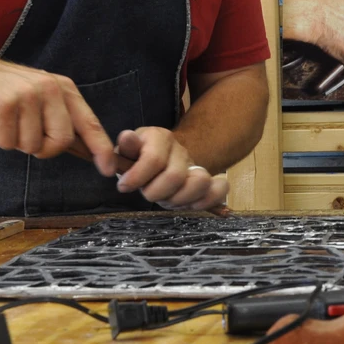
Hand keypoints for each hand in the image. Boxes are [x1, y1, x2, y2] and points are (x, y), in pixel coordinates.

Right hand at [0, 56, 116, 174]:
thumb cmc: (9, 90)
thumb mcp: (43, 95)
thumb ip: (62, 117)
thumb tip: (85, 149)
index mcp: (64, 89)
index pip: (89, 123)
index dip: (101, 148)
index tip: (109, 168)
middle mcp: (50, 90)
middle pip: (61, 141)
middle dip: (44, 148)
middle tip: (26, 133)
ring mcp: (27, 97)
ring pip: (31, 146)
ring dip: (16, 141)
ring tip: (8, 120)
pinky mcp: (4, 107)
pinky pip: (7, 143)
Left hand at [115, 128, 229, 210]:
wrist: (158, 162)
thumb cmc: (137, 160)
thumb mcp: (126, 153)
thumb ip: (126, 148)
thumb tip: (127, 137)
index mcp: (160, 137)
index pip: (154, 159)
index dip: (136, 178)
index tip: (123, 186)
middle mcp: (180, 149)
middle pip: (175, 176)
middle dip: (156, 193)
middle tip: (147, 194)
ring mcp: (197, 164)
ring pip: (200, 182)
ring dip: (179, 200)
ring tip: (167, 200)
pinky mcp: (209, 180)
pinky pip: (221, 188)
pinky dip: (208, 200)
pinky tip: (192, 205)